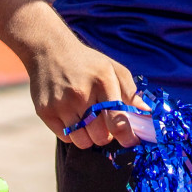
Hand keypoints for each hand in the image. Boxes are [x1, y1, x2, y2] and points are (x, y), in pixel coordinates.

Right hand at [28, 31, 148, 149]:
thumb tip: (146, 112)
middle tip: (105, 124)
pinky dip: (73, 134)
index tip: (131, 141)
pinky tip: (73, 118)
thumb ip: (130, 91)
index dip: (127, 135)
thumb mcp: (111, 68)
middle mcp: (81, 94)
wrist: (49, 50)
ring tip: (89, 122)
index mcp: (102, 81)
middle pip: (101, 136)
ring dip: (89, 137)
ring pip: (82, 141)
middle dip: (107, 135)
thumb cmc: (86, 62)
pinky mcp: (46, 111)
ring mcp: (62, 104)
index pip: (117, 119)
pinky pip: (66, 137)